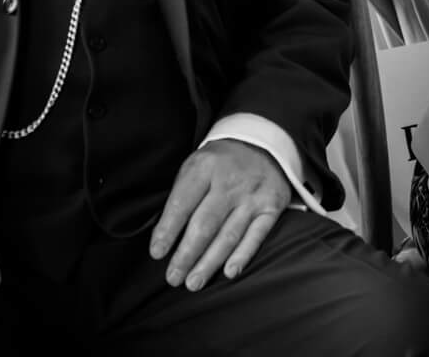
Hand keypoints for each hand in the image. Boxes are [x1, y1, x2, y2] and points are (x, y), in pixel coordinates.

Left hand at [149, 139, 289, 290]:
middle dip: (187, 254)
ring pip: (229, 234)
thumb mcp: (196, 166)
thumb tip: (165, 238)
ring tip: (193, 283)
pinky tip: (229, 272)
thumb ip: (182, 197)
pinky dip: (243, 254)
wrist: (263, 145)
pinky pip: (257, 235)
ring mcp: (253, 195)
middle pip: (205, 224)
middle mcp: (230, 181)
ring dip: (210, 262)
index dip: (168, 230)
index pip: (183, 203)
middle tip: (173, 278)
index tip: (157, 253)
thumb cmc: (219, 163)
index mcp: (205, 167)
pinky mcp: (272, 207)